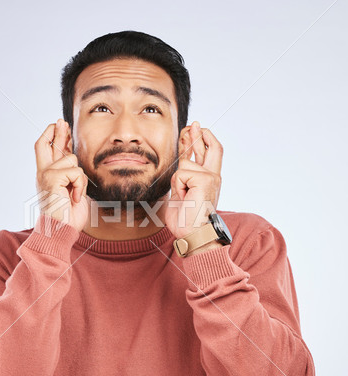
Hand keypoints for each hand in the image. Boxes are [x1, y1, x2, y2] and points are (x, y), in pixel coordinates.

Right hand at [34, 118, 89, 231]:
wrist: (59, 232)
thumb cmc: (67, 217)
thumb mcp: (71, 191)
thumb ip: (71, 176)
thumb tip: (75, 160)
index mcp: (47, 176)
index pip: (46, 150)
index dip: (54, 137)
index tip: (62, 127)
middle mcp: (42, 173)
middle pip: (44, 143)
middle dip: (55, 130)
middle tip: (62, 121)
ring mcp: (45, 174)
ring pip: (72, 159)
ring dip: (80, 178)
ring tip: (75, 194)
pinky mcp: (51, 178)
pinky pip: (76, 171)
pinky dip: (80, 185)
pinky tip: (74, 198)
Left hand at [164, 121, 222, 238]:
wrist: (194, 235)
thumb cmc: (186, 221)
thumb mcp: (181, 193)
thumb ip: (183, 178)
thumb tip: (178, 163)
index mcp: (209, 180)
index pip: (207, 153)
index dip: (199, 140)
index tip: (190, 131)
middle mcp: (213, 176)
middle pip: (212, 146)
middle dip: (199, 134)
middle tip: (193, 124)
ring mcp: (211, 177)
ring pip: (184, 164)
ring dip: (177, 181)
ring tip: (183, 196)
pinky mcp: (206, 179)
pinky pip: (181, 173)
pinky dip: (178, 185)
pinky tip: (184, 197)